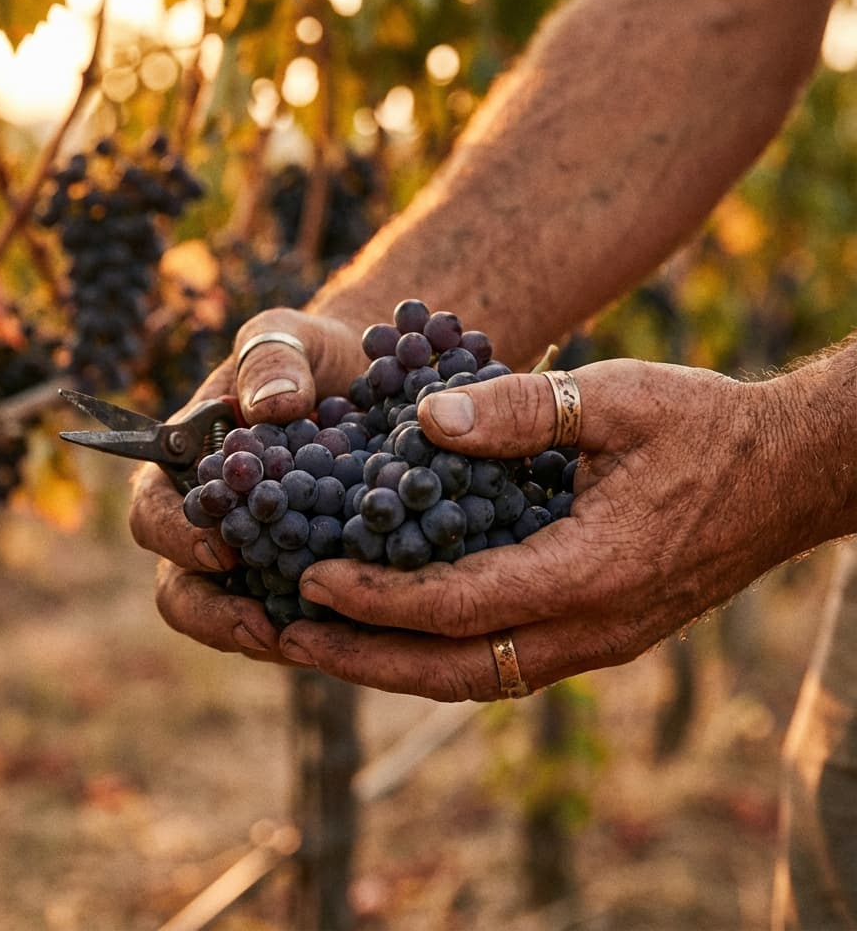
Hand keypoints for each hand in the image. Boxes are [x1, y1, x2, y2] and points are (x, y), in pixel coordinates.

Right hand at [128, 307, 365, 657]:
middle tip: (258, 626)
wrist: (369, 374)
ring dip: (261, 633)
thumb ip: (273, 361)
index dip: (177, 536)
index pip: (155, 511)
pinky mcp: (306, 570)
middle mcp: (213, 518)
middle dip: (212, 611)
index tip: (222, 550)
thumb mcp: (292, 337)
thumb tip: (271, 408)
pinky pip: (296, 611)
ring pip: (235, 611)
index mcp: (187, 465)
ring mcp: (258, 552)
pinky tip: (347, 630)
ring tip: (302, 644)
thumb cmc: (313, 352)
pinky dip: (313, 625)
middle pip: (181, 583)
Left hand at [276, 359, 806, 699]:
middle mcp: (593, 627)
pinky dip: (443, 655)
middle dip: (365, 661)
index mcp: (592, 572)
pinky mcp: (602, 632)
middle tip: (286, 642)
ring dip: (396, 667)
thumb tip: (425, 421)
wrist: (789, 473)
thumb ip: (519, 410)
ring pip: (479, 677)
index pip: (459, 604)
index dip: (377, 599)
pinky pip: (507, 662)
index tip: (311, 581)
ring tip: (326, 647)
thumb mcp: (616, 397)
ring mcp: (600, 640)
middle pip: (456, 670)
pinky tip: (402, 632)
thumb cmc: (705, 427)